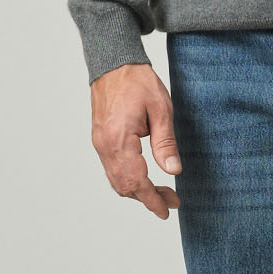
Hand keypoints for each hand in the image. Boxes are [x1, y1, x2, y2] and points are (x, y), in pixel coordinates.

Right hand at [89, 62, 182, 218]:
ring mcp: (99, 144)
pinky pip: (111, 169)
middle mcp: (104, 146)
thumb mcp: (161, 110)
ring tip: (162, 192)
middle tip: (172, 201)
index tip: (167, 210)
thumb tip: (173, 170)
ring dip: (138, 191)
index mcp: (119, 139)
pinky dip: (128, 180)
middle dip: (148, 198)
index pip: (136, 181)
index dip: (153, 199)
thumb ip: (165, 143)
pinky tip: (144, 178)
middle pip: (124, 186)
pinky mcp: (100, 140)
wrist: (113, 63)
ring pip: (116, 180)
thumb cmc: (138, 81)